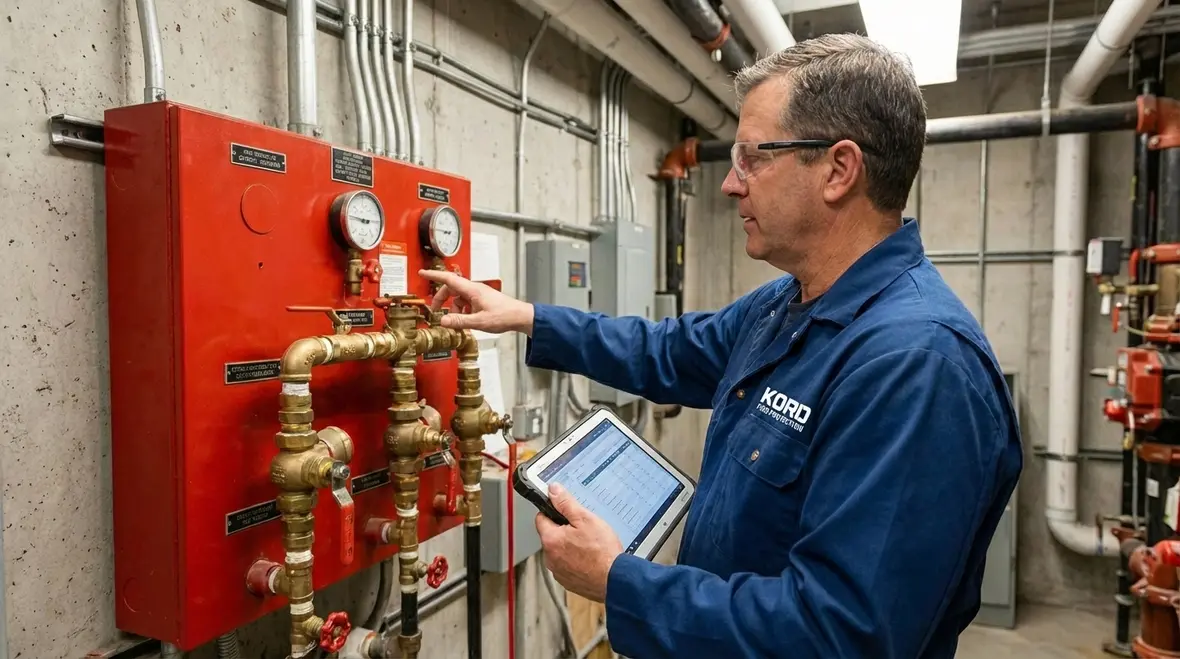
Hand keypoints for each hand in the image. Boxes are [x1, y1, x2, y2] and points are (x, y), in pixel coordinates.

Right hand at [418, 269, 534, 334]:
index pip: (449, 279)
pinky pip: (467, 303)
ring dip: (455, 310)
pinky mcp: (482, 300)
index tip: (422, 273)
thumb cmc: (504, 316)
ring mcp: (479, 294)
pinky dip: (463, 311)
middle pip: (451, 289)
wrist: (520, 316)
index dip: (434, 276)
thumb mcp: (479, 321)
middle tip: (436, 312)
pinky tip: (467, 321)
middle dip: (442, 300)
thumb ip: (460, 321)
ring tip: (458, 323)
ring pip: (459, 299)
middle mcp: (474, 289)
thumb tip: (443, 321)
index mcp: (472, 290)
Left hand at [536, 482, 623, 602]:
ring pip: (559, 552)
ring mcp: (558, 572)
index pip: (541, 518)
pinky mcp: (568, 582)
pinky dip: (576, 562)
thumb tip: (553, 490)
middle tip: (583, 529)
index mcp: (551, 540)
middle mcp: (549, 558)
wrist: (615, 580)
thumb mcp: (586, 519)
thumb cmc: (602, 552)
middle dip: (564, 530)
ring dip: (570, 547)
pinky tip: (590, 559)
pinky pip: (567, 566)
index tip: (565, 512)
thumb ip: (566, 503)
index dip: (553, 511)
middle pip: (551, 536)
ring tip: (589, 546)